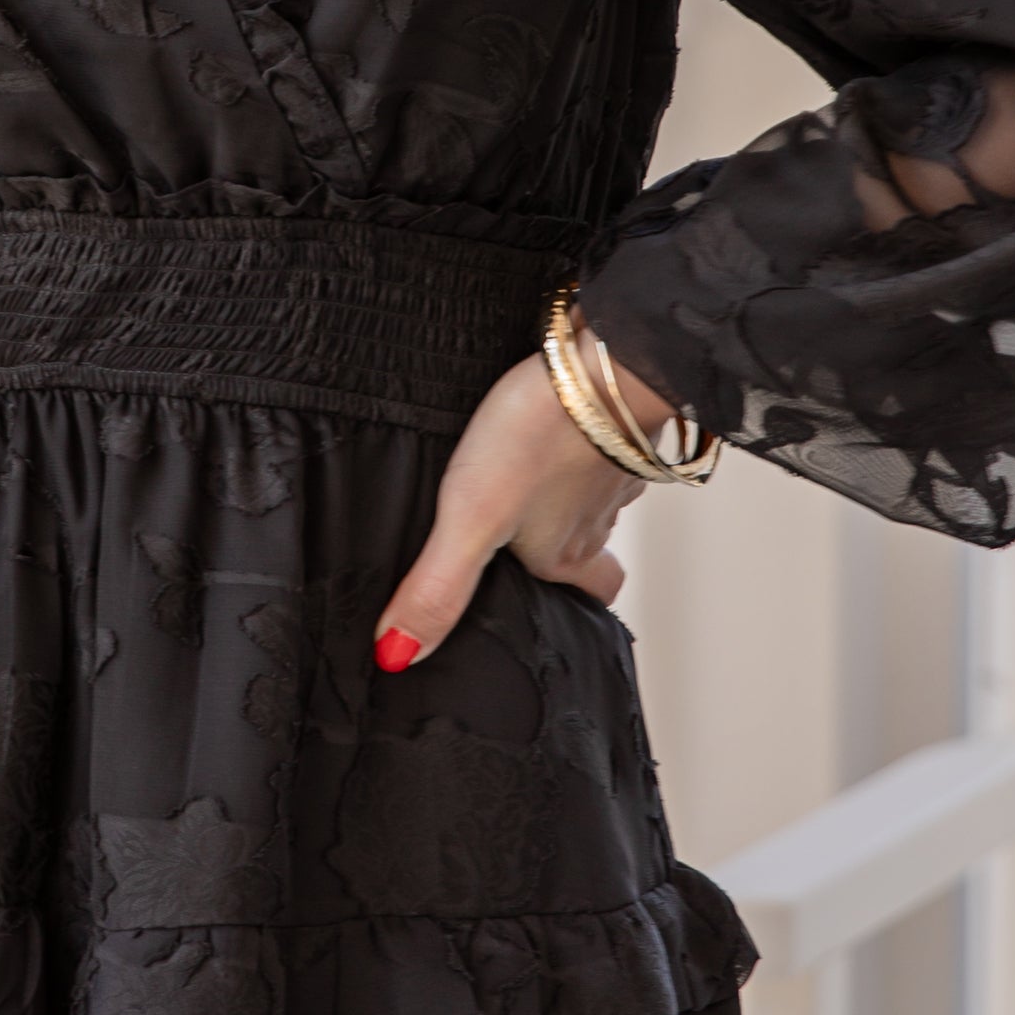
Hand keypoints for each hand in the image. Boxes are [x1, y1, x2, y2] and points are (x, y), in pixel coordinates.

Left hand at [374, 339, 673, 669]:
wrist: (600, 362)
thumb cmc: (543, 435)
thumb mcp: (472, 519)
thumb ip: (438, 586)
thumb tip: (400, 652)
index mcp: (565, 552)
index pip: (591, 596)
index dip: (573, 603)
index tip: (548, 607)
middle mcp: (595, 518)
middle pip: (592, 548)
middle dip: (564, 547)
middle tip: (527, 539)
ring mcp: (610, 467)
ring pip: (596, 495)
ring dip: (567, 491)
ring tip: (527, 478)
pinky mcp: (614, 420)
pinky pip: (601, 443)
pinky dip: (579, 440)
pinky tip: (551, 424)